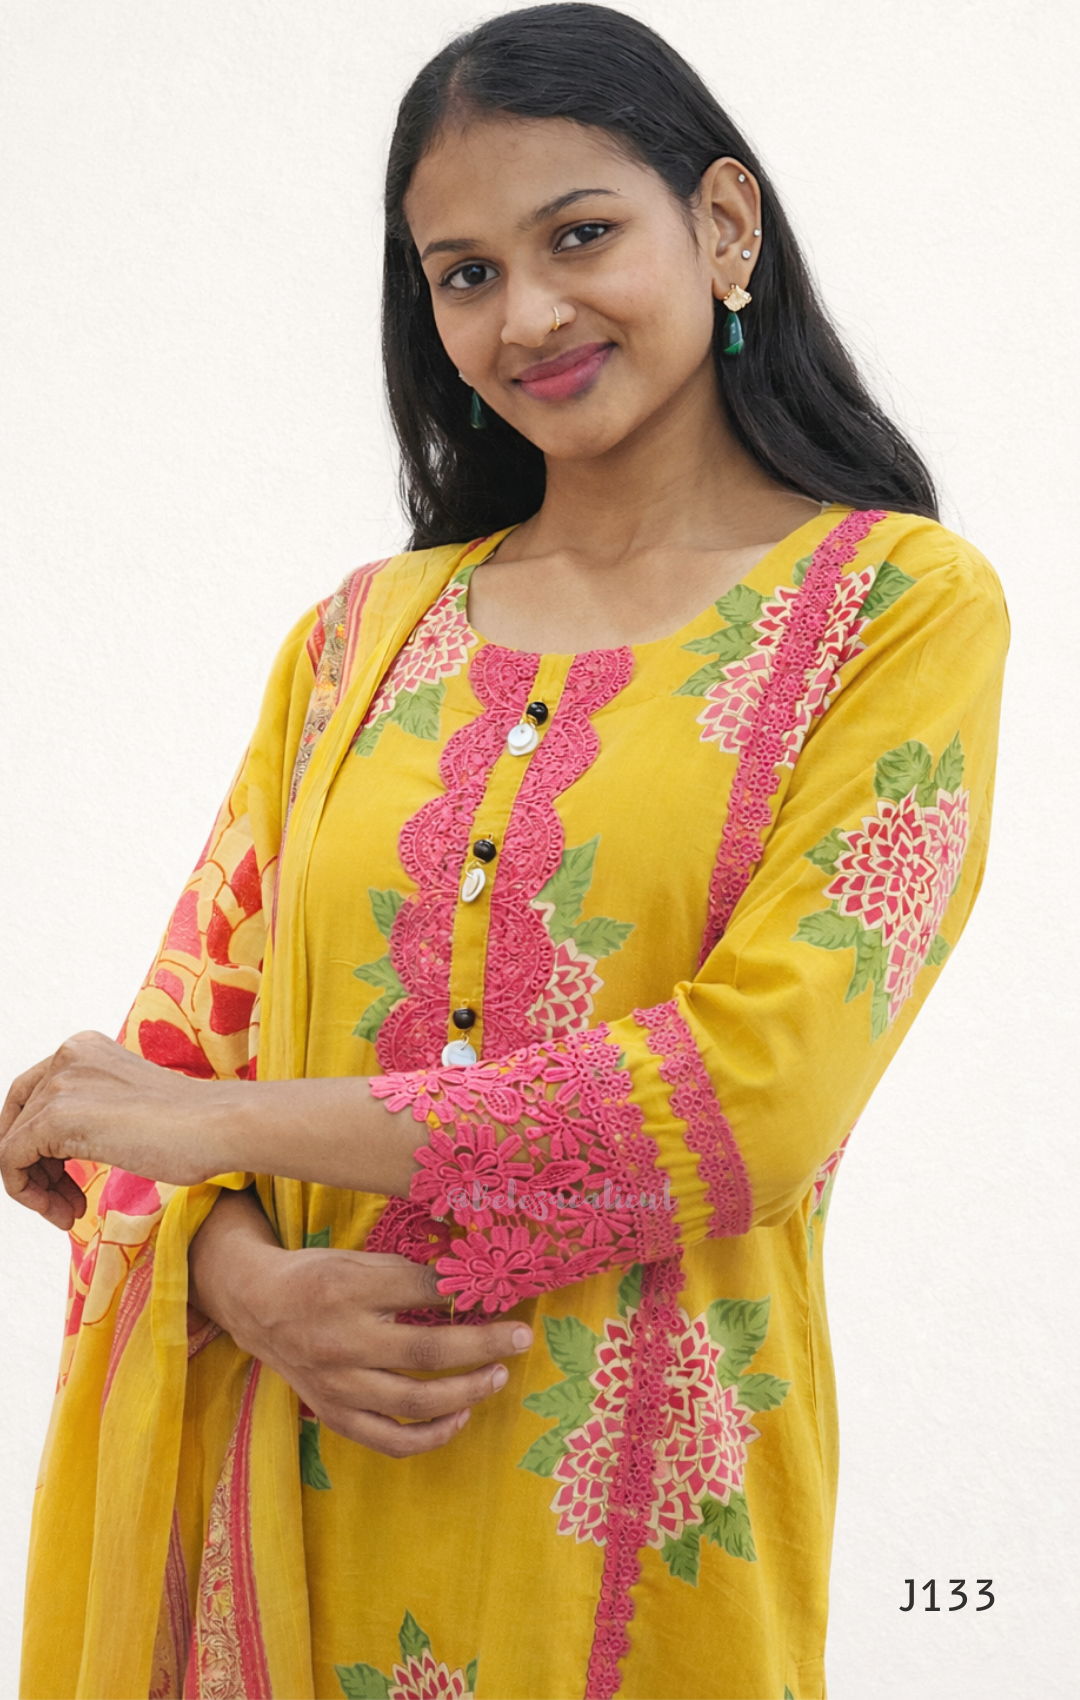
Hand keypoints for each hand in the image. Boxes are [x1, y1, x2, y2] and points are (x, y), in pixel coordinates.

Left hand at [0, 1031, 225, 1228]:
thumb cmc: (190, 1126)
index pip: (32, 1098)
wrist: (216, 1126)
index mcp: (84, 1048)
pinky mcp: (56, 1116)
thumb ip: (89, 1111)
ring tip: (68, 1213)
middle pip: (18, 1121)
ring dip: (36, 1189)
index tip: (64, 1181)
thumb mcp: (125, 1107)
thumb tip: (55, 1146)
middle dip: (36, 1170)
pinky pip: (10, 1161)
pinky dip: (29, 1194)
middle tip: (65, 1204)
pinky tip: (68, 1211)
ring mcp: (60, 1083)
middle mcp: (67, 1056)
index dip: (39, 1147)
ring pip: (11, 1144)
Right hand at [192, 1193, 532, 1457]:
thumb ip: (410, 1275)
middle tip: (522, 1338)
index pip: (423, 1293)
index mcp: (348, 1290)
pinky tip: (459, 1415)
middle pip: (427, 1351)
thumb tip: (473, 1284)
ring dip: (468, 1391)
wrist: (259, 1306)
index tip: (506, 1294)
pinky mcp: (334, 1415)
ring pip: (415, 1401)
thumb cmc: (319, 1278)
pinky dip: (431, 1434)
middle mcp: (342, 1341)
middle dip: (484, 1345)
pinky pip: (391, 1440)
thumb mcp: (360, 1260)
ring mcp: (337, 1385)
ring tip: (499, 1375)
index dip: (468, 1296)